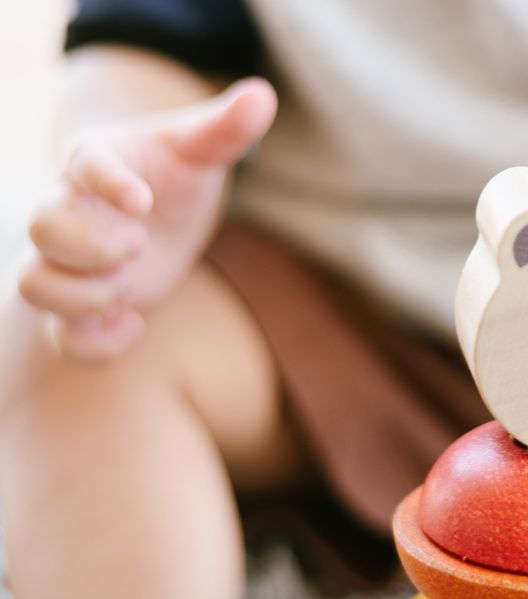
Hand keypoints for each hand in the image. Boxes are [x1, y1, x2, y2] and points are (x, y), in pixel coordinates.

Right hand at [18, 78, 276, 361]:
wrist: (158, 215)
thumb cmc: (174, 177)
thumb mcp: (200, 152)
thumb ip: (224, 129)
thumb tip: (263, 96)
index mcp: (95, 164)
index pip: (82, 163)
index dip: (106, 183)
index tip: (141, 201)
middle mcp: (69, 212)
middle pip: (40, 228)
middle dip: (90, 246)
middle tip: (139, 245)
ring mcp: (69, 264)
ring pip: (33, 285)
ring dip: (83, 297)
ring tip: (129, 289)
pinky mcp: (82, 308)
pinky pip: (62, 338)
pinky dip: (94, 344)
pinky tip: (134, 326)